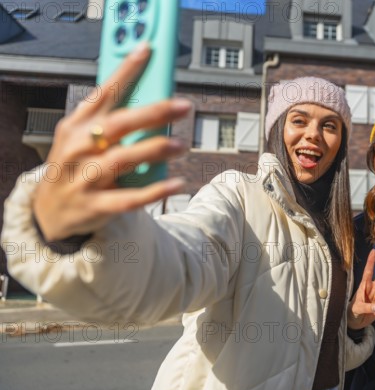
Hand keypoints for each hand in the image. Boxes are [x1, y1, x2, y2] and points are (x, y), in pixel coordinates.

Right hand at [33, 43, 190, 240]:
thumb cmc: (74, 166)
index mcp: (79, 125)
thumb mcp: (83, 138)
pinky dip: (154, 191)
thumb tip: (155, 101)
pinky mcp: (95, 205)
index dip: (126, 71)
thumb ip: (112, 120)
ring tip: (181, 144)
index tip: (148, 51)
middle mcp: (80, 147)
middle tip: (183, 106)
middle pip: (119, 124)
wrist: (49, 212)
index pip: (104, 92)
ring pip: (122, 159)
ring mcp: (85, 177)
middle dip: (153, 112)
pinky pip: (128, 198)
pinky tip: (176, 182)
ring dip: (153, 149)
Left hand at [347, 250, 374, 329]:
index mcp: (364, 286)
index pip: (368, 272)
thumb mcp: (357, 309)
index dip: (371, 262)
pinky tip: (374, 312)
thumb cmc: (353, 311)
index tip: (373, 251)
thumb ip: (368, 307)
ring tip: (373, 309)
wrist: (355, 322)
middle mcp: (372, 288)